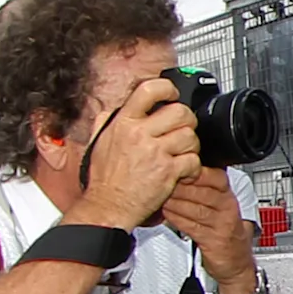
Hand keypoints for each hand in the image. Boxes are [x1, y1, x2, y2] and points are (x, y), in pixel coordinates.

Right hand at [76, 74, 201, 231]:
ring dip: (192, 145)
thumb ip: (106, 122)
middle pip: (180, 112)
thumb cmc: (104, 178)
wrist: (109, 205)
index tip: (172, 94)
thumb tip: (113, 111)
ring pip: (190, 135)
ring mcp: (155, 152)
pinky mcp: (168, 171)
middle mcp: (139, 133)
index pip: (149, 90)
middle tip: (182, 130)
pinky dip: (194, 167)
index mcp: (123, 122)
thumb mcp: (98, 142)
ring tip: (182, 153)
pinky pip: (194, 160)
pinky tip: (184, 171)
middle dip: (187, 120)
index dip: (167, 88)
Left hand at [160, 170, 256, 293]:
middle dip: (179, 186)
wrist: (235, 260)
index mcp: (229, 195)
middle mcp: (228, 208)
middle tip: (162, 181)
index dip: (194, 171)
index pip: (215, 177)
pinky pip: (192, 226)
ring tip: (161, 198)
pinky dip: (176, 219)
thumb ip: (202, 188)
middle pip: (202, 192)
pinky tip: (167, 214)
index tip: (176, 168)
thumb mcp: (218, 205)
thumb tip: (178, 170)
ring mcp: (222, 225)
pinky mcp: (214, 241)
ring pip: (195, 209)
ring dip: (175, 202)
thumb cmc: (222, 229)